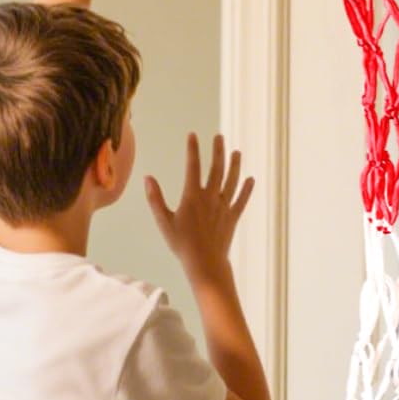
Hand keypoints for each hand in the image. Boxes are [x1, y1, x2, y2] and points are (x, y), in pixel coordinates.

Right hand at [145, 133, 253, 284]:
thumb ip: (155, 199)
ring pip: (232, 181)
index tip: (192, 136)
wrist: (205, 263)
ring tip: (236, 152)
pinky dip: (246, 189)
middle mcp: (210, 198)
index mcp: (192, 197)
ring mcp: (224, 207)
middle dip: (218, 151)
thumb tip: (148, 178)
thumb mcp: (164, 222)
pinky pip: (241, 200)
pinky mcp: (233, 218)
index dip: (193, 149)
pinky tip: (250, 179)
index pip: (193, 167)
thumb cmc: (182, 244)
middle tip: (219, 137)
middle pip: (216, 169)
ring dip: (235, 165)